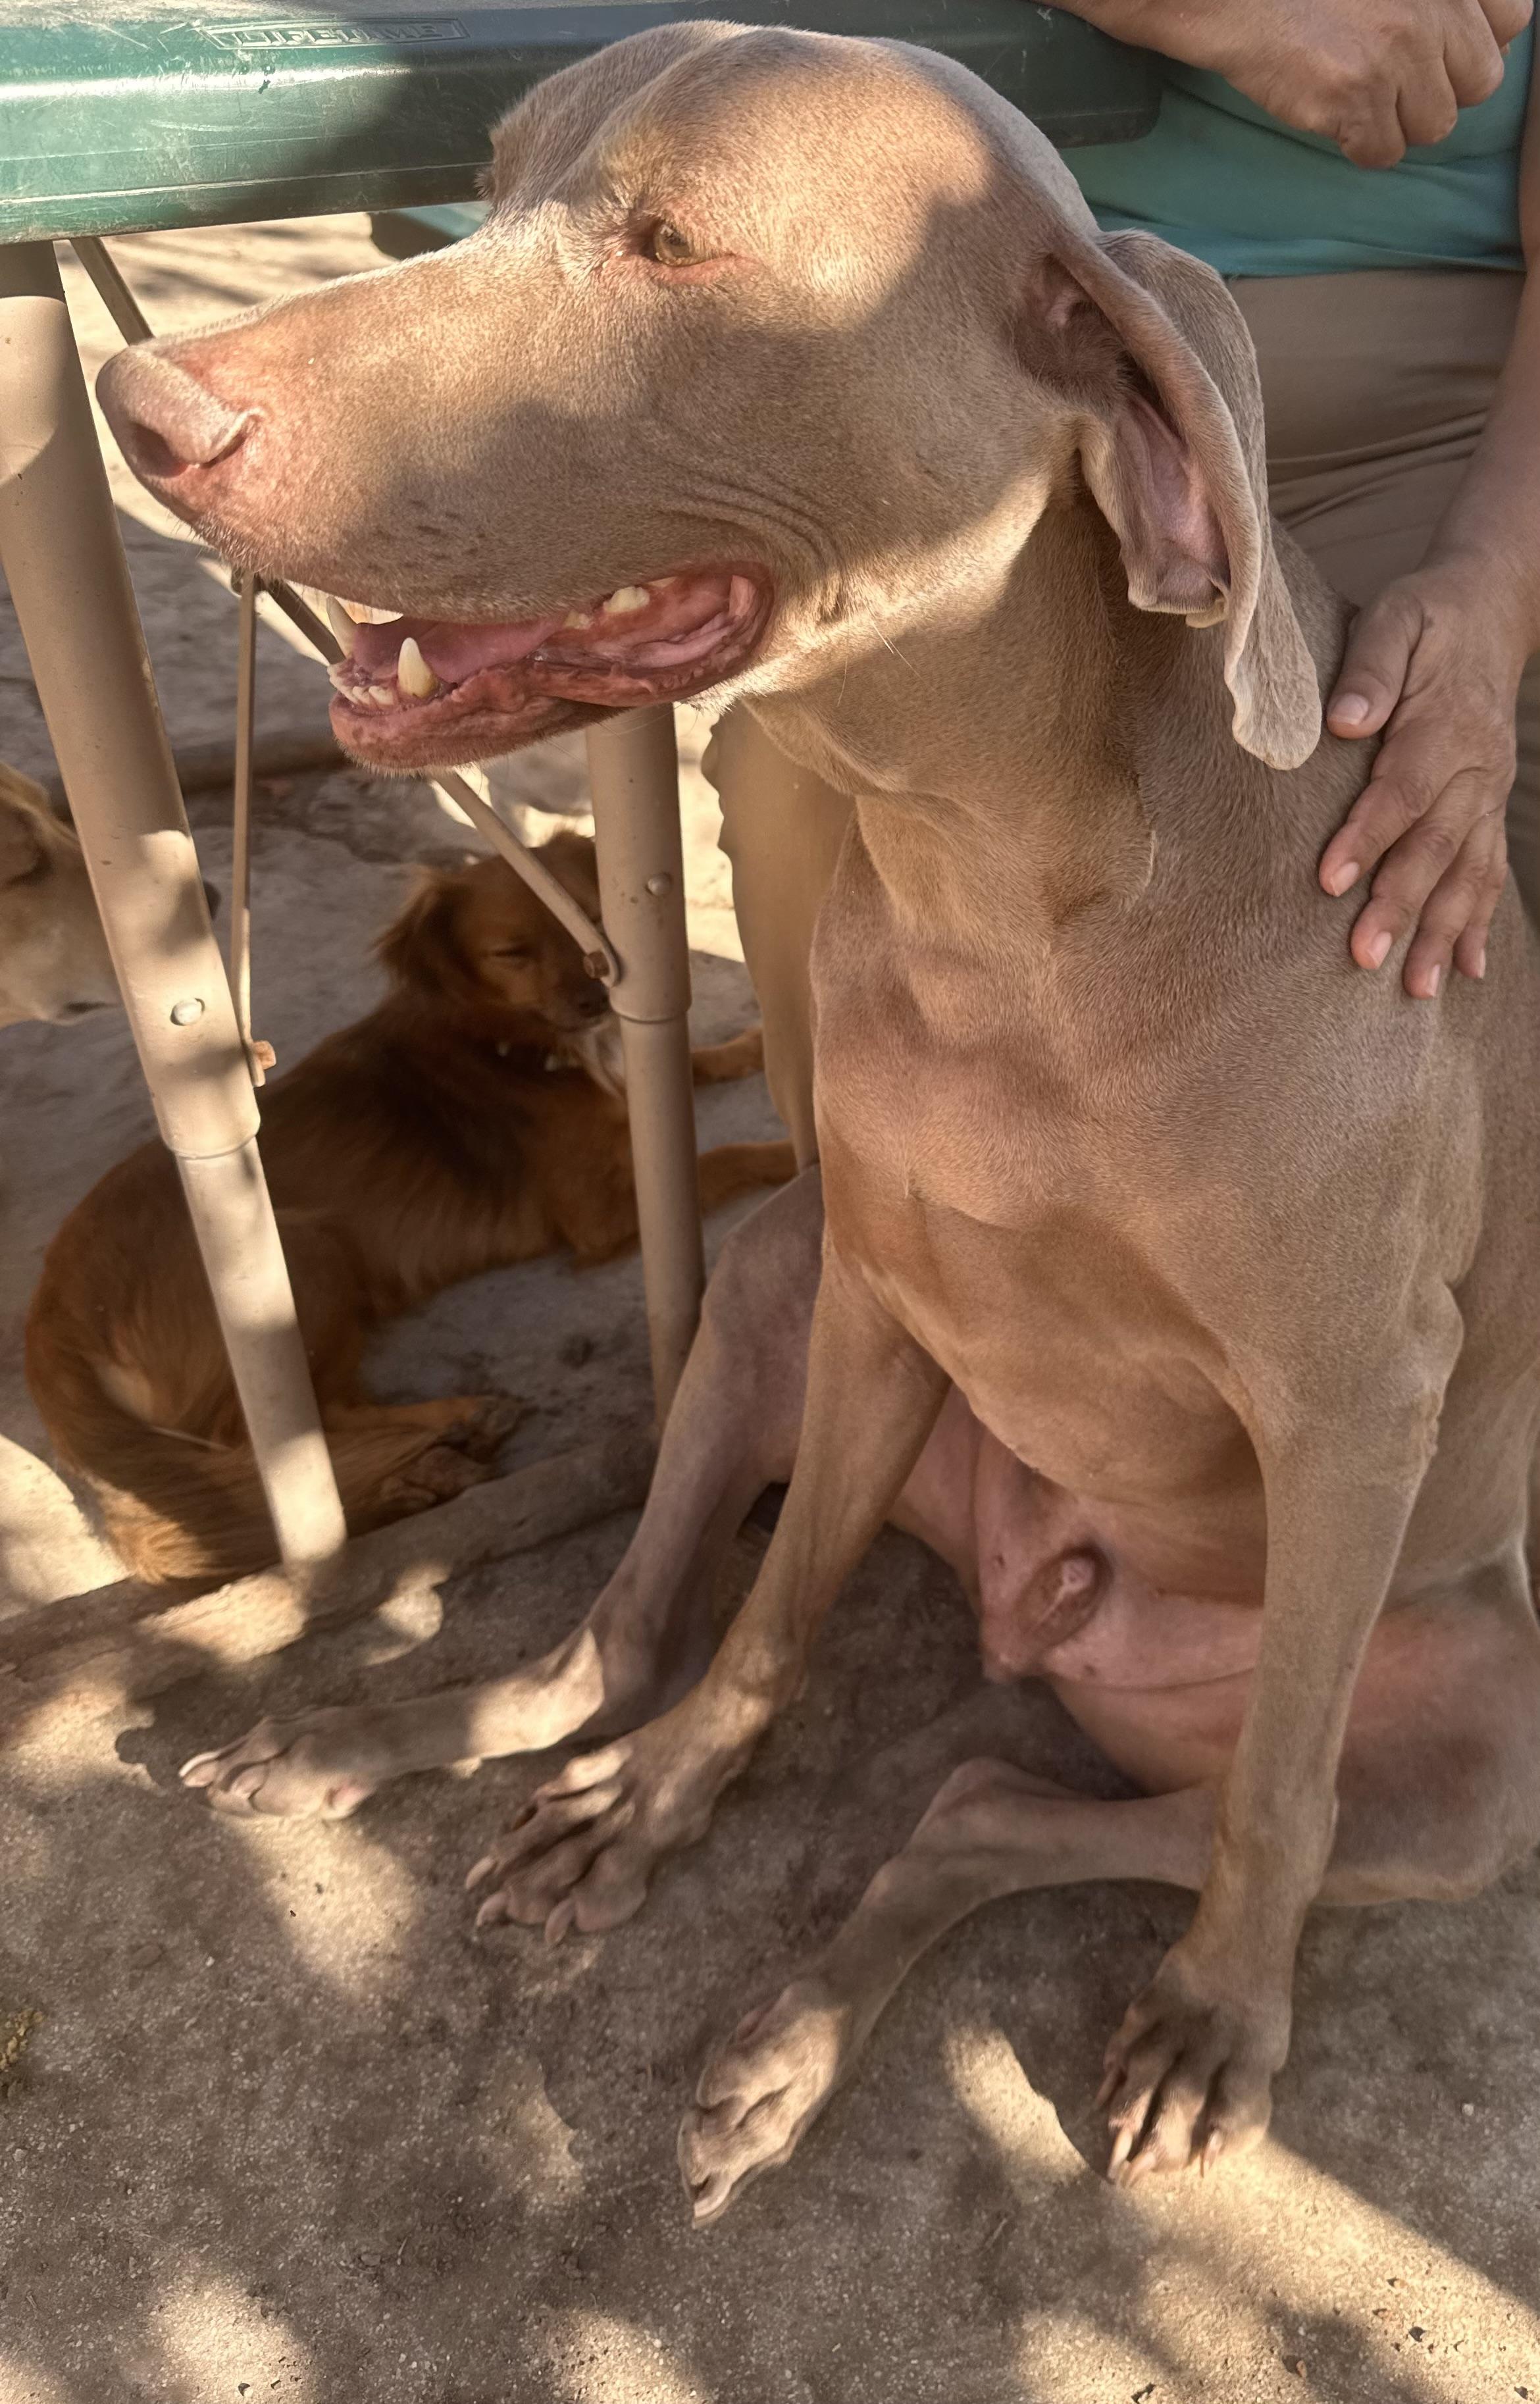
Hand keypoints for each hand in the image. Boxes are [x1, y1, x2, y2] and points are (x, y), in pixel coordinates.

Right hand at [1105, 0, 1529, 165]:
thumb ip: (1433, 0)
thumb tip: (1469, 44)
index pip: (1510, 23)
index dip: (1472, 46)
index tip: (1437, 51)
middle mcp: (1436, 7)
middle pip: (1479, 83)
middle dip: (1439, 89)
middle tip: (1394, 81)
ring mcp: (1399, 53)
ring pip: (1434, 125)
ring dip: (1398, 121)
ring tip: (1356, 94)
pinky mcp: (1357, 95)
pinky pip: (1383, 153)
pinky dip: (1358, 145)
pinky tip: (1331, 113)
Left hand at [1318, 563, 1526, 998]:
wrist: (1491, 608)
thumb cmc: (1427, 616)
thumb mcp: (1395, 618)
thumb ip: (1370, 667)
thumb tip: (1346, 719)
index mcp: (1445, 725)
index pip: (1403, 790)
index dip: (1369, 836)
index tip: (1331, 879)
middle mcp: (1475, 768)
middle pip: (1436, 845)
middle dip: (1401, 904)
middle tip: (1364, 957)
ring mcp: (1487, 793)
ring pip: (1467, 872)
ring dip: (1442, 932)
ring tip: (1415, 987)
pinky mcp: (1489, 808)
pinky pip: (1489, 872)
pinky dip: (1479, 923)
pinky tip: (1466, 970)